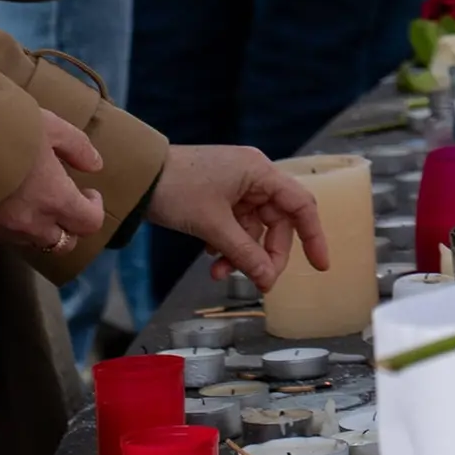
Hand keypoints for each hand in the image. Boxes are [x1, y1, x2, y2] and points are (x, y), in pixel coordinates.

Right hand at [0, 114, 107, 254]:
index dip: (94, 209)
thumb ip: (77, 147)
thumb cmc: (6, 130)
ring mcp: (1, 230)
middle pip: (61, 244)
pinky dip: (9, 226)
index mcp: (55, 199)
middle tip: (64, 201)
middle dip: (69, 226)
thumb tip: (95, 166)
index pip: (89, 224)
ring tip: (32, 199)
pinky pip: (1, 236)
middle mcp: (31, 223)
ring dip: (39, 227)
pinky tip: (3, 203)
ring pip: (31, 241)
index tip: (89, 192)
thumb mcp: (50, 127)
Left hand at [151, 145, 330, 288]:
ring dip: (241, 253)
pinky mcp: (220, 195)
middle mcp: (253, 176)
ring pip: (254, 228)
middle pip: (277, 223)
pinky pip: (236, 225)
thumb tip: (268, 280)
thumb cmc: (175, 189)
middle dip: (265, 255)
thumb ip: (244, 253)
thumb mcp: (213, 225)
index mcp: (260, 172)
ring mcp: (236, 186)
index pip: (301, 205)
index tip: (319, 265)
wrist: (135, 176)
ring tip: (219, 272)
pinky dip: (228, 244)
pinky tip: (210, 255)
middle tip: (257, 282)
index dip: (313, 236)